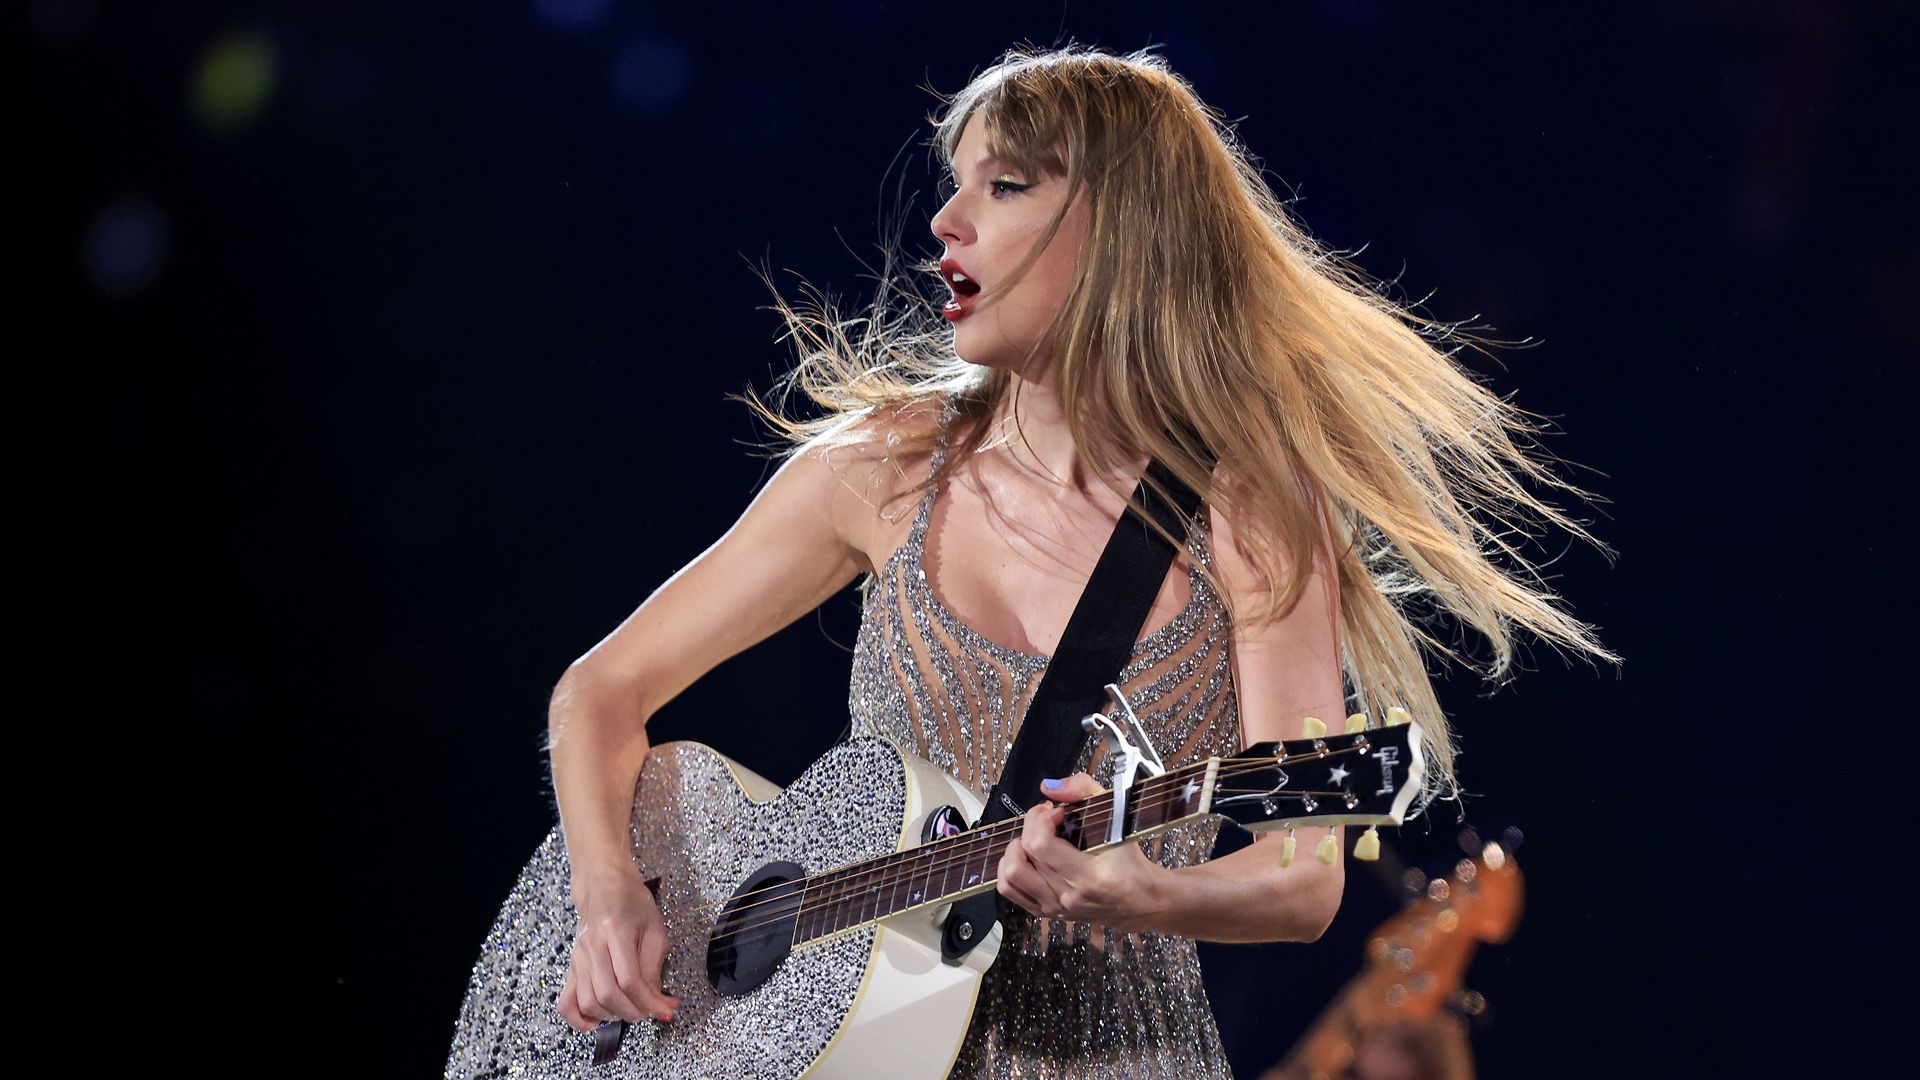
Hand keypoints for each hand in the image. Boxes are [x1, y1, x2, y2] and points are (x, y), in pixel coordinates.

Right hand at [556, 866, 679, 1032]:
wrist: (604, 886)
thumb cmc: (632, 902)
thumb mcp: (654, 929)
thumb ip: (654, 966)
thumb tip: (657, 1000)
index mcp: (615, 931)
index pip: (629, 980)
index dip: (649, 1002)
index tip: (666, 1010)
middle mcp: (592, 946)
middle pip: (607, 994)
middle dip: (635, 1011)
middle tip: (652, 1011)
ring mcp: (578, 958)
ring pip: (588, 1001)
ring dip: (614, 1015)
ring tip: (633, 1009)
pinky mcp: (571, 968)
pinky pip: (566, 1002)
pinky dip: (579, 1019)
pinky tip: (598, 1021)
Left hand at [994, 772, 1167, 932]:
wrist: (1141, 901)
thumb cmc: (1130, 863)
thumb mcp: (1118, 818)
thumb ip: (1086, 791)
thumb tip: (1050, 786)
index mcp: (1089, 877)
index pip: (1039, 845)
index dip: (1039, 819)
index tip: (1055, 811)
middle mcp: (1068, 896)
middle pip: (1022, 857)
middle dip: (1029, 826)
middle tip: (1045, 819)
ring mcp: (1054, 908)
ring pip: (1009, 877)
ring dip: (1016, 849)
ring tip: (1033, 838)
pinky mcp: (1045, 912)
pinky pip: (1010, 890)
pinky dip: (1011, 867)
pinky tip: (1029, 856)